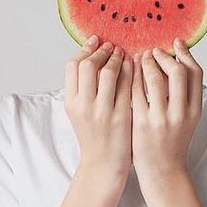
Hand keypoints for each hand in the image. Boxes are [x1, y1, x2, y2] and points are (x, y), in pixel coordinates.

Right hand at [64, 36, 132, 180]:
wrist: (103, 165)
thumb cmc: (93, 136)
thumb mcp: (77, 112)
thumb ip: (81, 87)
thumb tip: (90, 57)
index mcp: (71, 102)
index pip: (73, 66)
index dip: (85, 50)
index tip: (95, 42)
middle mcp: (85, 105)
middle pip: (89, 65)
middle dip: (101, 52)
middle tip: (111, 46)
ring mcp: (103, 111)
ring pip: (110, 73)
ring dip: (118, 58)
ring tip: (123, 53)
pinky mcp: (122, 116)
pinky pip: (128, 86)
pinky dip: (131, 72)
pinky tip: (135, 66)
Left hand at [130, 40, 202, 183]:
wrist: (162, 171)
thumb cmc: (172, 142)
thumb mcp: (188, 119)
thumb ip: (185, 94)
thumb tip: (177, 62)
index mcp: (195, 110)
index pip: (196, 73)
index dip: (186, 54)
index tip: (176, 44)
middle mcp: (181, 113)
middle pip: (178, 72)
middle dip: (165, 57)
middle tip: (154, 51)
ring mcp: (161, 118)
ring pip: (155, 79)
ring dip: (146, 63)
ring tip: (140, 57)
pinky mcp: (142, 123)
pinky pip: (135, 91)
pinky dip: (132, 77)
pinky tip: (128, 71)